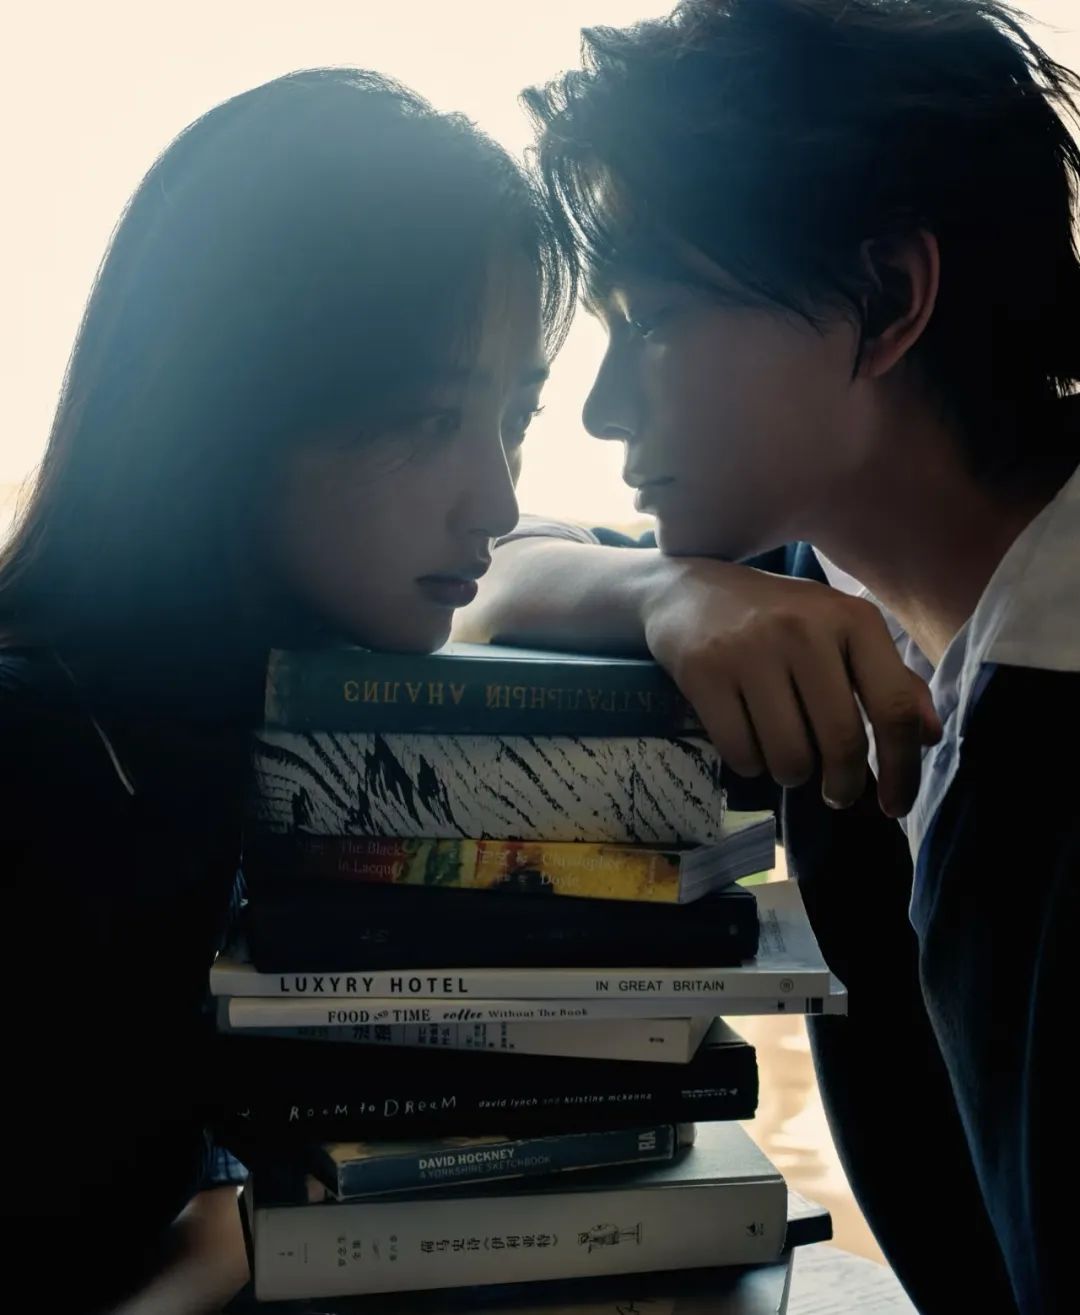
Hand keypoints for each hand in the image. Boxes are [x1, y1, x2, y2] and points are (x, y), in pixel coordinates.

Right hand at [641, 557, 940, 816]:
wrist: (687, 591)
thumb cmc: (779, 618)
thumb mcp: (840, 632)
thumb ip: (891, 681)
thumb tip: (929, 736)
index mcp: (851, 619)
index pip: (893, 708)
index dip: (902, 768)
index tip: (896, 804)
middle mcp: (803, 629)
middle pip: (841, 742)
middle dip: (844, 786)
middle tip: (838, 793)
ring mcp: (750, 650)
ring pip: (790, 757)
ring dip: (792, 773)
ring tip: (786, 752)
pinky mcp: (704, 673)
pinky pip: (742, 754)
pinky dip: (751, 763)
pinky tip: (749, 738)